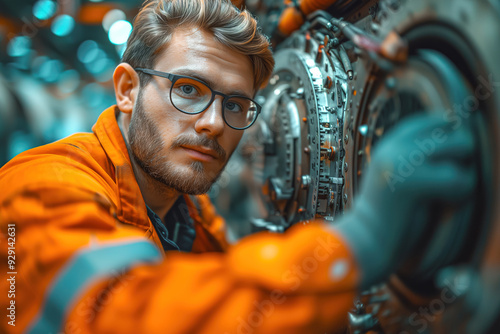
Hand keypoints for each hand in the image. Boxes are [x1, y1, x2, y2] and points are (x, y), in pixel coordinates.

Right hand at [334, 113, 475, 288]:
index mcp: (389, 144)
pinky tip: (444, 204)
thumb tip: (459, 137)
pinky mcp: (410, 182)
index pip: (431, 121)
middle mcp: (394, 146)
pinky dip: (460, 194)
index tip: (455, 156)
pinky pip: (458, 178)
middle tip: (451, 179)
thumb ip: (418, 158)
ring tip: (447, 193)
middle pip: (451, 130)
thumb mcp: (398, 176)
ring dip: (463, 174)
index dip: (450, 134)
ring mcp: (401, 161)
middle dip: (462, 153)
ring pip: (460, 148)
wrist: (365, 240)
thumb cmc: (388, 215)